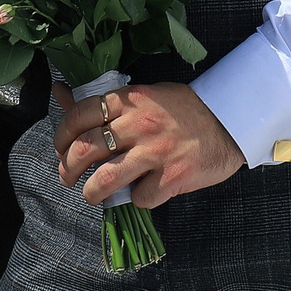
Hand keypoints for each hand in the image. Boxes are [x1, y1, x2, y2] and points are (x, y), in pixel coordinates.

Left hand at [55, 81, 244, 208]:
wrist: (231, 121)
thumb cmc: (185, 109)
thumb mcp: (145, 96)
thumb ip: (104, 102)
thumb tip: (60, 92)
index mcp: (131, 100)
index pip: (80, 116)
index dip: (62, 136)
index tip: (60, 148)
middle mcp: (139, 124)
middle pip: (85, 150)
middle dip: (67, 169)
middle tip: (67, 177)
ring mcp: (155, 152)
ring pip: (104, 180)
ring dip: (90, 192)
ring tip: (91, 195)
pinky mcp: (171, 178)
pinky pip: (139, 197)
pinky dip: (137, 199)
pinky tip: (143, 191)